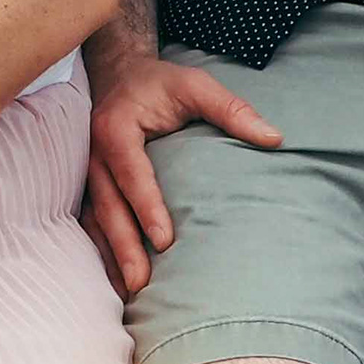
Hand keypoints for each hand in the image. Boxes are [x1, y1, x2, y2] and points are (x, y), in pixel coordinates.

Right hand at [82, 51, 281, 293]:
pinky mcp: (90, 182)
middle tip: (142, 282)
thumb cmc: (159, 82)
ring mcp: (88, 170)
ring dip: (110, 255)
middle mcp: (95, 153)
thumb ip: (231, 109)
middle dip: (124, 246)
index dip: (146, 207)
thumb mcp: (195, 84)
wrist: (117, 72)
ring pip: (96, 218)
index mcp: (117, 129)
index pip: (132, 173)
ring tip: (129, 291)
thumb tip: (275, 139)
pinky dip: (102, 249)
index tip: (165, 242)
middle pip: (109, 205)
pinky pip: (92, 219)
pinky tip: (115, 277)